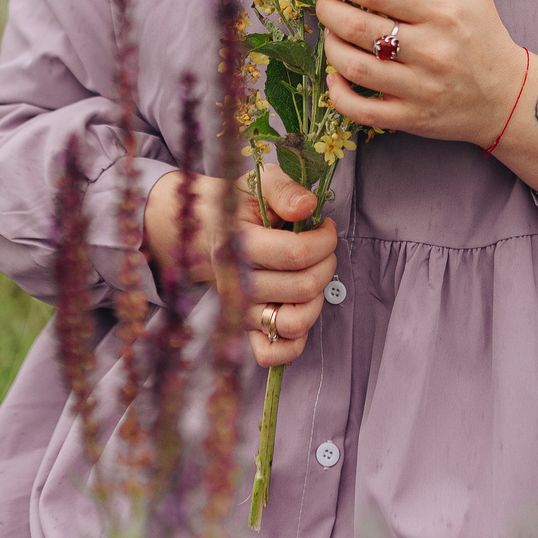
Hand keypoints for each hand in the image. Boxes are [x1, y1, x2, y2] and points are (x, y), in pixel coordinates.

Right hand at [143, 161, 337, 369]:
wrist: (210, 229)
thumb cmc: (241, 206)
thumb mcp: (260, 183)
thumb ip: (284, 189)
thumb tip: (308, 206)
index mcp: (236, 244)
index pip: (296, 253)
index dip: (325, 240)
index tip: (326, 226)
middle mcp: (234, 283)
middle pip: (303, 286)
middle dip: (327, 263)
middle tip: (323, 248)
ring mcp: (239, 312)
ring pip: (295, 323)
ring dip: (317, 299)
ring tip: (312, 276)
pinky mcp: (245, 331)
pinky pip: (273, 355)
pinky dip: (296, 341)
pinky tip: (300, 309)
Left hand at [315, 0, 529, 147]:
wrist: (508, 97)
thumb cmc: (486, 35)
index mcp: (442, 13)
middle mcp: (430, 51)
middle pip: (358, 27)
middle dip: (327, 10)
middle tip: (322, 1)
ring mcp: (420, 88)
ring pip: (354, 67)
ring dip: (330, 47)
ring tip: (330, 33)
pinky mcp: (411, 118)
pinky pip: (361, 110)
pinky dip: (338, 93)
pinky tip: (335, 77)